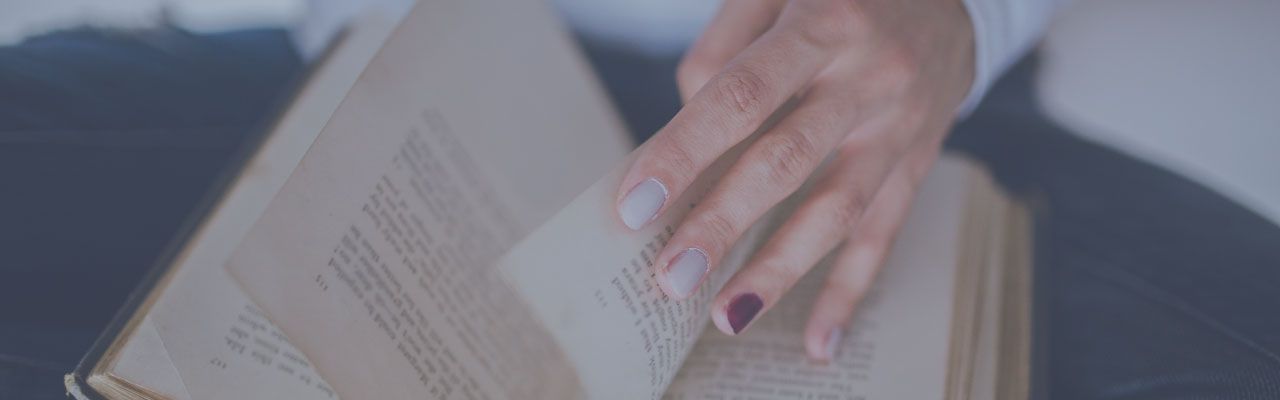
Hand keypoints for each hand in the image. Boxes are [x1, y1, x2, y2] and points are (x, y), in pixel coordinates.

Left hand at [614, 0, 975, 360]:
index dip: (686, 152)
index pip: (741, 95)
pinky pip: (885, 232)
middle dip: (724, 223)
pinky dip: (851, 290)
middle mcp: (867, 77)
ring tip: (728, 316)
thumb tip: (685, 126)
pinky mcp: (919, 160)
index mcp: (822, 24)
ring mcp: (900, 125)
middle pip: (787, 160)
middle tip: (671, 277)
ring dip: (781, 268)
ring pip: (839, 208)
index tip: (635, 205)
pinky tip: (819, 341)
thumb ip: (725, 47)